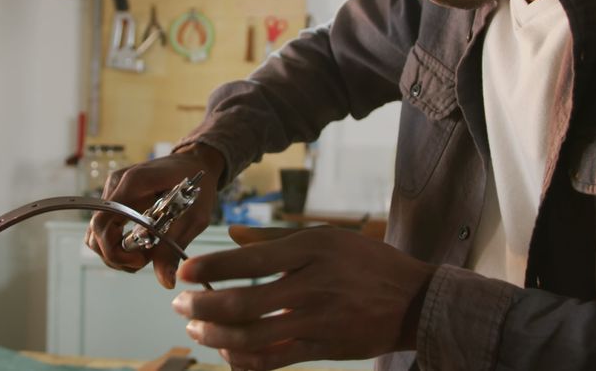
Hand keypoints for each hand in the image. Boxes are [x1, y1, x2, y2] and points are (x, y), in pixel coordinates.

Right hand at [85, 143, 224, 288]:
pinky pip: (106, 227)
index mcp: (133, 183)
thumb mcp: (193, 218)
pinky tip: (139, 247)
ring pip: (96, 233)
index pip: (102, 223)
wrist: (195, 163)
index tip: (141, 260)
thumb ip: (174, 248)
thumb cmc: (197, 186)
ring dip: (115, 252)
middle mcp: (116, 185)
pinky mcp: (115, 198)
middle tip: (144, 261)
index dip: (114, 250)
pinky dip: (117, 243)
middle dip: (115, 256)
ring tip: (143, 256)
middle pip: (95, 232)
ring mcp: (113, 191)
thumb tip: (166, 282)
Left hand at [171, 225, 436, 369]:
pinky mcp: (323, 349)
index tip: (184, 271)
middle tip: (180, 304)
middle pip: (242, 302)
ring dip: (214, 336)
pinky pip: (272, 360)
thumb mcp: (326, 238)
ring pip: (251, 336)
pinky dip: (242, 359)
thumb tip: (233, 236)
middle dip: (201, 306)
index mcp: (310, 249)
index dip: (210, 267)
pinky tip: (227, 352)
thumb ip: (276, 243)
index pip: (248, 260)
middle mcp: (311, 284)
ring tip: (196, 328)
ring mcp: (317, 320)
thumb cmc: (367, 263)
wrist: (415, 300)